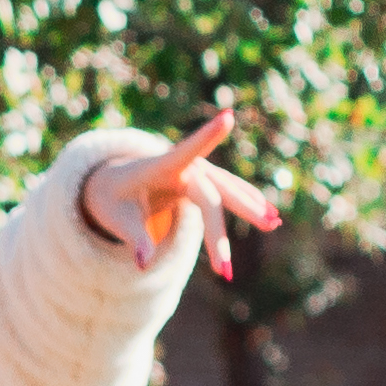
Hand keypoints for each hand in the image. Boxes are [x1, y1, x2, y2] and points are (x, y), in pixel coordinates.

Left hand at [83, 108, 284, 279]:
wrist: (114, 185)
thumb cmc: (112, 200)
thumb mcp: (115, 219)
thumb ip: (133, 240)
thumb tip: (143, 266)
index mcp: (158, 167)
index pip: (185, 152)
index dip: (206, 137)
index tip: (227, 117)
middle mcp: (184, 167)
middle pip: (210, 195)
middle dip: (218, 231)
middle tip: (224, 268)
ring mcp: (197, 173)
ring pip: (227, 192)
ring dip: (249, 208)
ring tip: (273, 224)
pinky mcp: (204, 182)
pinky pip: (230, 192)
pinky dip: (248, 203)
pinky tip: (270, 216)